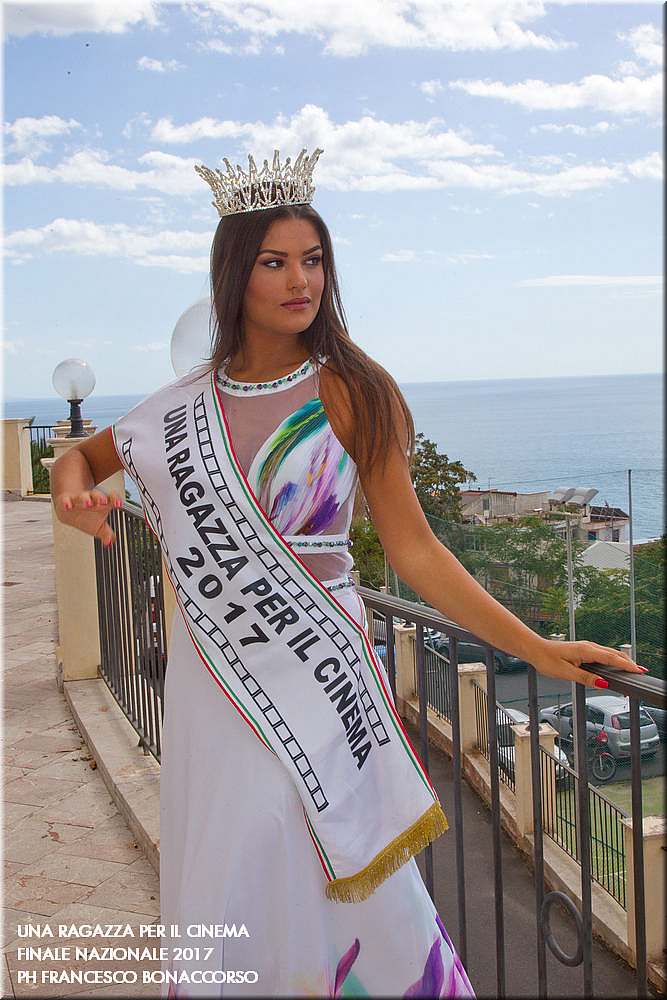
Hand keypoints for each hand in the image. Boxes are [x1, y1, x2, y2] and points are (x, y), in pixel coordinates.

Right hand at [54, 489, 122, 546]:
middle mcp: (91, 500)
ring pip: (82, 498)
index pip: (110, 499)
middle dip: (100, 498)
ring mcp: (79, 500)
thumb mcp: (99, 526)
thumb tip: (110, 542)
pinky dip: (67, 503)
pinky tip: (68, 506)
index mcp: (101, 504)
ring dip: (86, 500)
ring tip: (88, 503)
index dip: (115, 500)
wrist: (69, 510)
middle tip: (104, 501)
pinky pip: (66, 501)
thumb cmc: (87, 516)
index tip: (118, 503)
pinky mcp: (66, 501)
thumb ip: (106, 533)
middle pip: (96, 496)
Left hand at [529, 638, 647, 687]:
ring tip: (632, 669)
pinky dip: (612, 659)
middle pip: (614, 654)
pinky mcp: (583, 650)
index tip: (638, 671)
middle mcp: (588, 646)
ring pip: (608, 653)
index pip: (612, 658)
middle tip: (640, 672)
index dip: (626, 665)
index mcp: (586, 651)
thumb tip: (603, 683)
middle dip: (628, 662)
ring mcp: (586, 647)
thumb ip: (586, 678)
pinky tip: (614, 664)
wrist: (534, 649)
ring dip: (621, 660)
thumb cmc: (546, 659)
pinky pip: (602, 653)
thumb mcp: (566, 673)